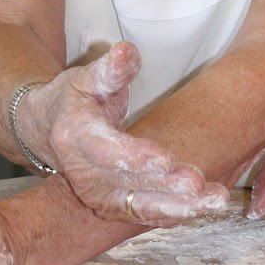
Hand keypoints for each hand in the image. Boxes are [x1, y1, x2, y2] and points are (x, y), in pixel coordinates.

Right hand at [16, 43, 228, 225]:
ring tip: (216, 200)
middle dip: (167, 186)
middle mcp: (84, 173)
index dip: (136, 156)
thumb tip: (126, 51)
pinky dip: (174, 212)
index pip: (107, 150)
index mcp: (75, 136)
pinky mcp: (111, 206)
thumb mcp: (86, 77)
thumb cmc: (73, 97)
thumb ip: (110, 69)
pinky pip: (145, 213)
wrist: (47, 129)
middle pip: (129, 184)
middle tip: (200, 184)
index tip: (167, 159)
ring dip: (179, 207)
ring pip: (140, 206)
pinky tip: (204, 207)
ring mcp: (96, 194)